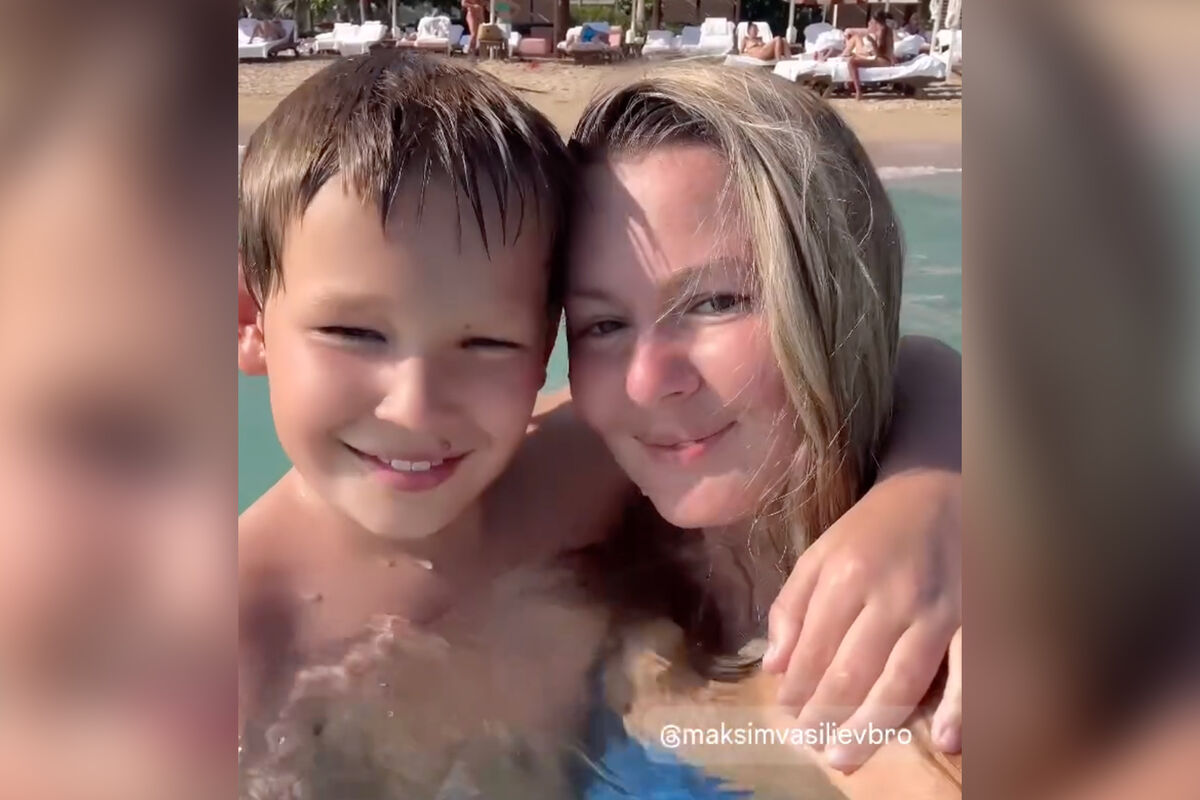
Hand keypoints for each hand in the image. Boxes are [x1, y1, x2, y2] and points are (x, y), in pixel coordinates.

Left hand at [762, 470, 960, 771]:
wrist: (942, 489)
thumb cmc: (873, 529)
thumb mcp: (820, 552)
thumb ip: (792, 606)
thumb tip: (774, 666)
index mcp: (846, 577)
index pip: (814, 651)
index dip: (798, 690)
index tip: (788, 716)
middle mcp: (891, 596)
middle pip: (853, 673)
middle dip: (827, 716)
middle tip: (815, 746)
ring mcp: (937, 610)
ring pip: (901, 681)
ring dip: (871, 726)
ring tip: (846, 757)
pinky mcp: (975, 617)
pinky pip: (968, 669)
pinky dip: (959, 706)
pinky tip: (943, 740)